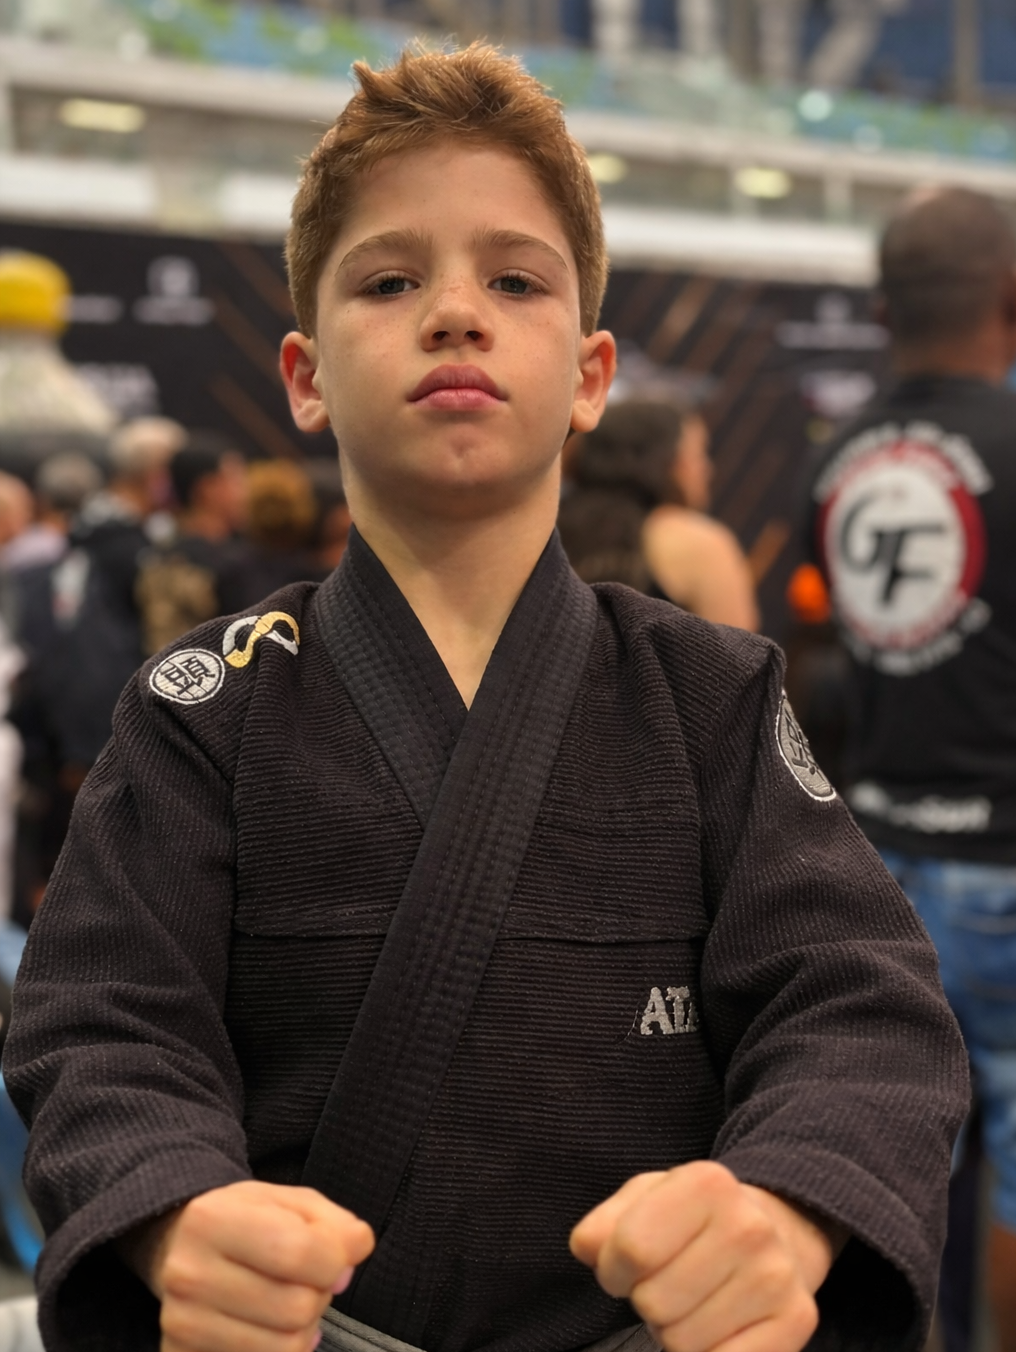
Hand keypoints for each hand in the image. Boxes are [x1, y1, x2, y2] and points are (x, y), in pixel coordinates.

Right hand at [117, 1180, 374, 1351]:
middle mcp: (188, 1274)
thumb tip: (355, 1254)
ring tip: (287, 1300)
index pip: (298, 1252)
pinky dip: (281, 1347)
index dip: (336, 1259)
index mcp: (212, 1219)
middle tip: (306, 1279)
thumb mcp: (292, 1202)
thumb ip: (334, 1223)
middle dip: (319, 1294)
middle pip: (296, 1308)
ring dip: (304, 1327)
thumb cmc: (247, 1221)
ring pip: (285, 1347)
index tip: (338, 1257)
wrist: (182, 1246)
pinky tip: (269, 1326)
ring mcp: (182, 1324)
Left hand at [570, 1163, 844, 1351]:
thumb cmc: (693, 1220)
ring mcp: (777, 1276)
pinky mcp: (798, 1322)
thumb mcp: (645, 1200)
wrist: (776, 1230)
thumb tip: (587, 1249)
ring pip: (683, 1343)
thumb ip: (604, 1224)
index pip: (631, 1249)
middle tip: (669, 1283)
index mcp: (707, 1183)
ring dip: (675, 1332)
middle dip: (647, 1301)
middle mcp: (749, 1226)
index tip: (625, 1267)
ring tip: (694, 1301)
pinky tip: (717, 1326)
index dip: (613, 1269)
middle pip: (654, 1302)